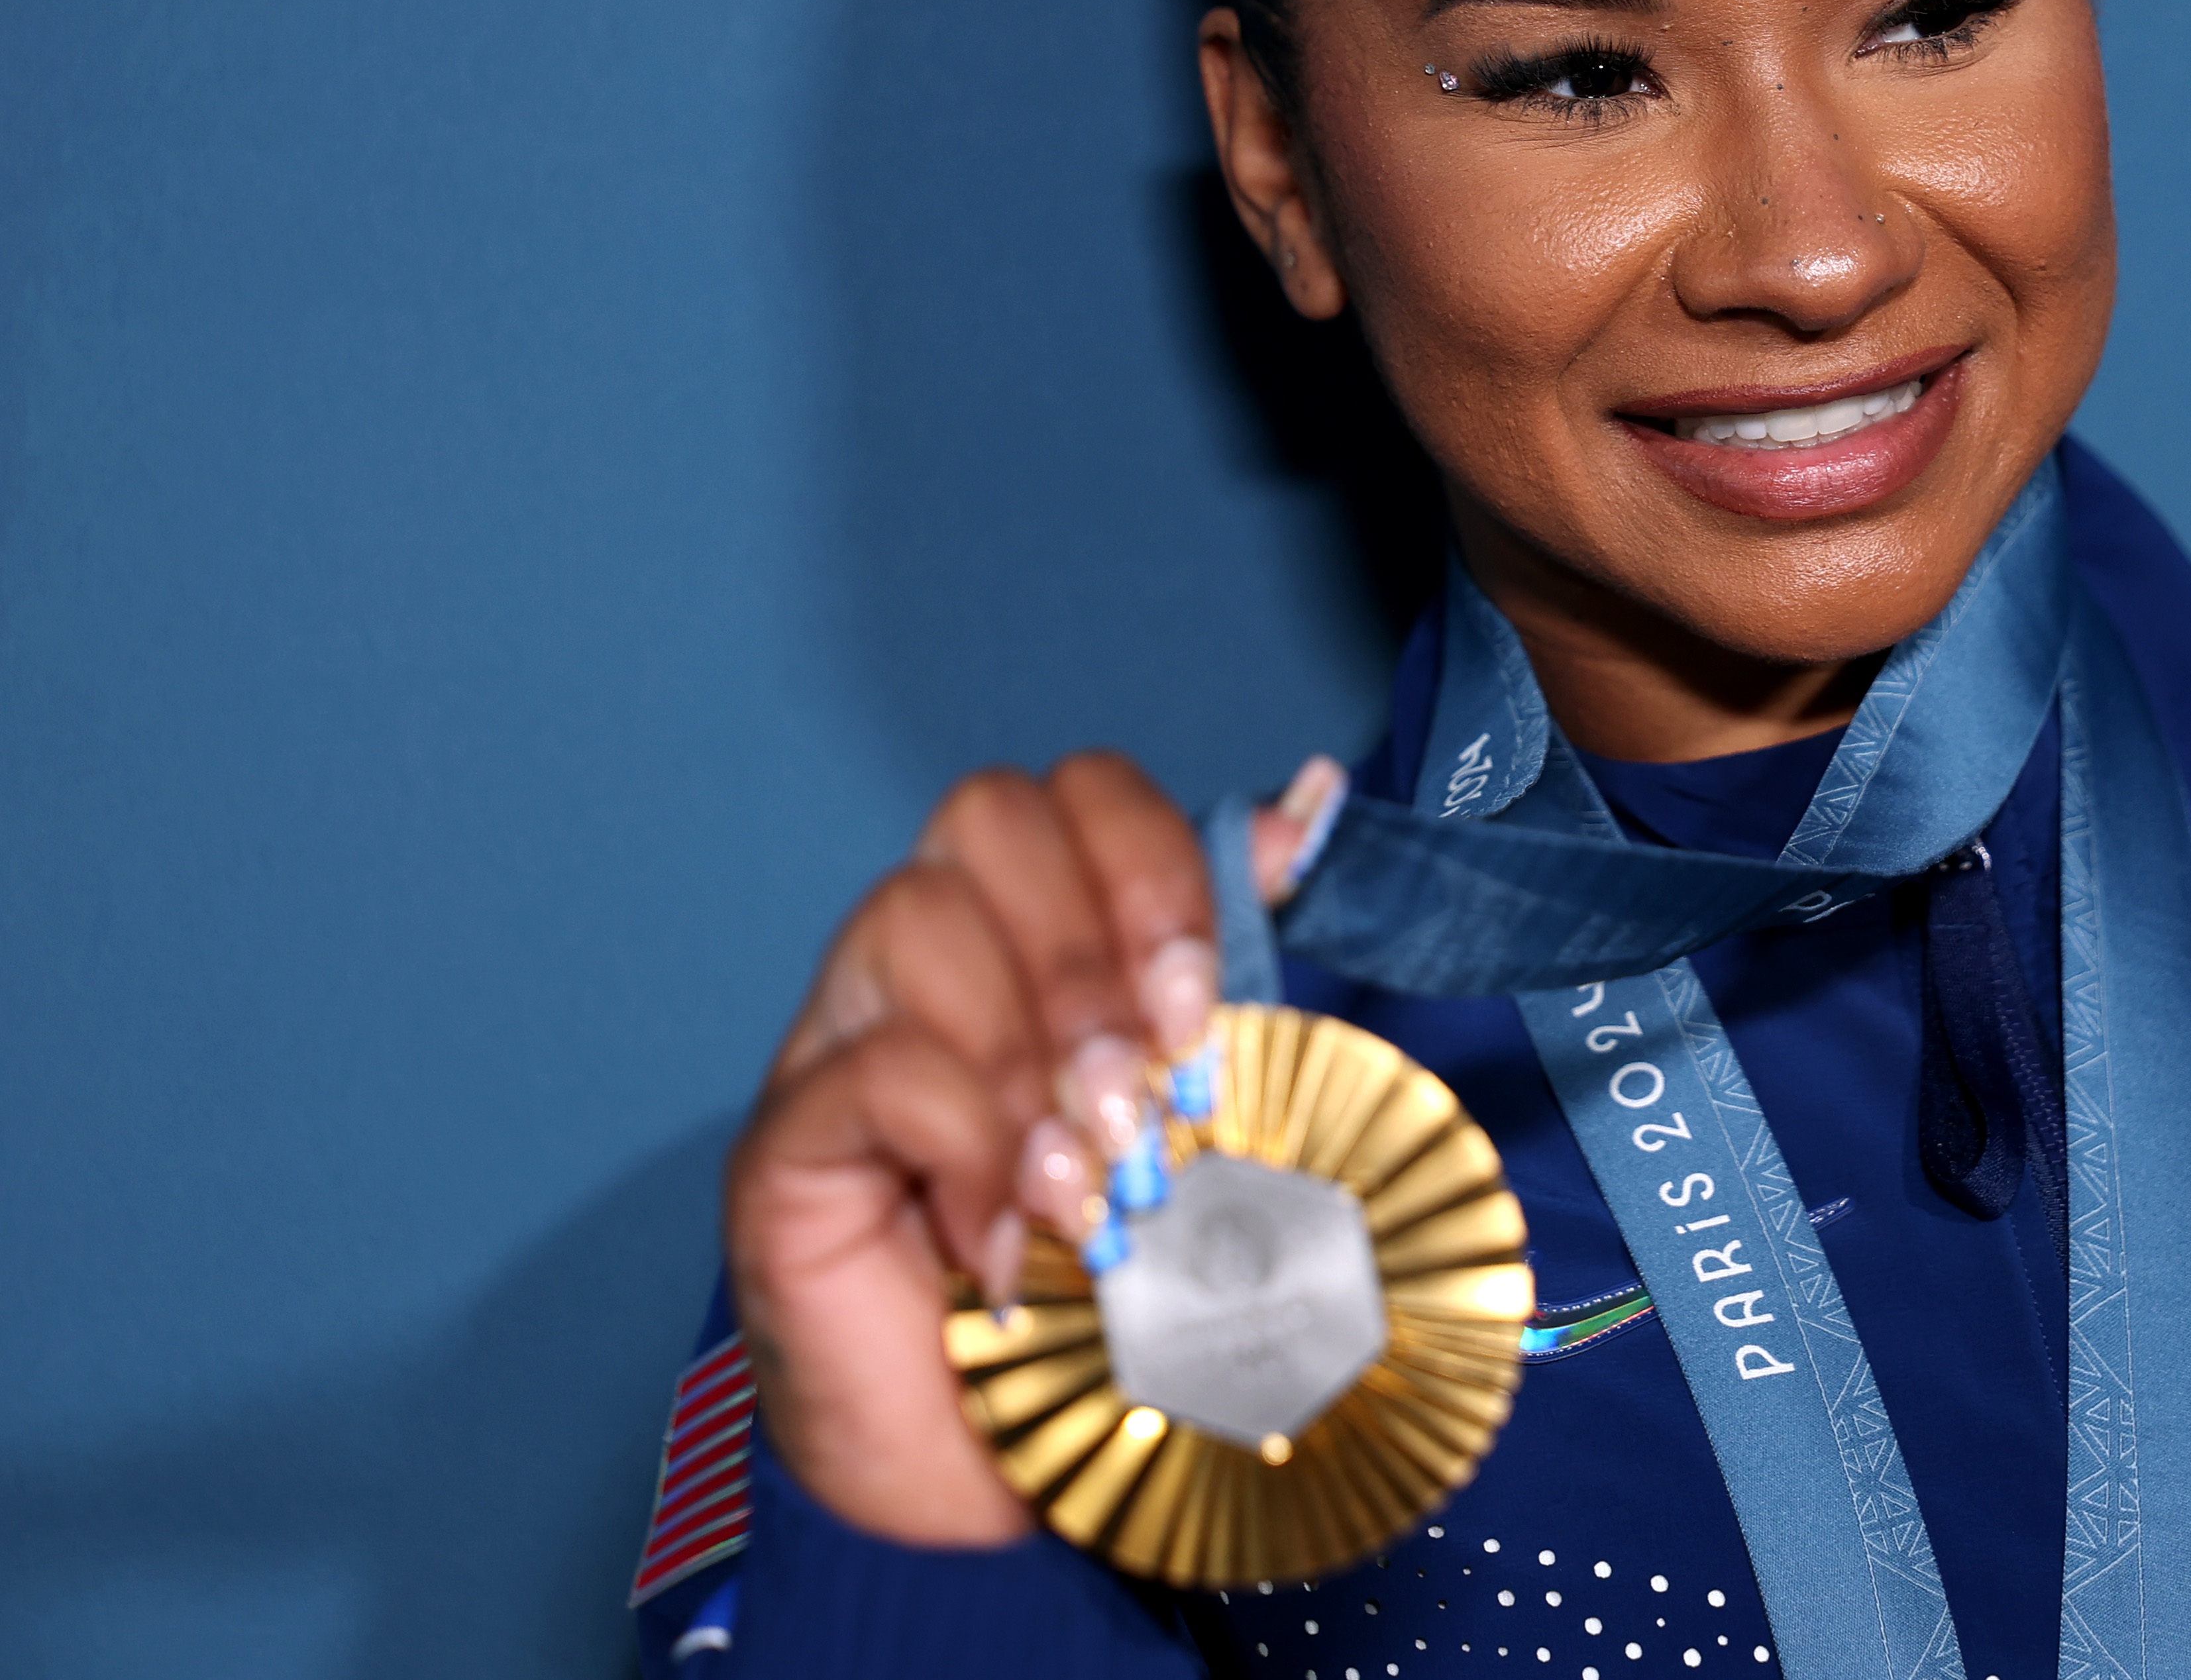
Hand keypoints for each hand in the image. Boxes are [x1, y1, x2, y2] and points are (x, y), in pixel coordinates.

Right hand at [723, 751, 1345, 1545]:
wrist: (990, 1493)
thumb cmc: (1100, 1299)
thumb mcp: (1199, 1123)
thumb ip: (1236, 974)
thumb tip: (1311, 806)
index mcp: (1030, 935)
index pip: (1076, 793)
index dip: (1154, 869)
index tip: (1204, 1002)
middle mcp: (924, 962)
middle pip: (988, 817)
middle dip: (1095, 950)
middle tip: (1152, 1093)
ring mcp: (839, 1040)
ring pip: (918, 919)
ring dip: (1032, 1054)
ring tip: (1086, 1188)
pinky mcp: (783, 1146)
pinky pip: (872, 1070)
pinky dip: (969, 1151)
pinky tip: (1010, 1245)